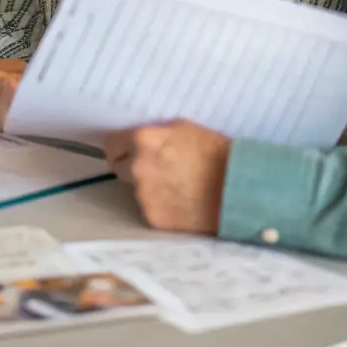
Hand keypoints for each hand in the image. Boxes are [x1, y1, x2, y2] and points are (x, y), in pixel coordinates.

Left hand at [104, 120, 230, 233]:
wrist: (235, 188)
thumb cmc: (212, 151)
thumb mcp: (181, 127)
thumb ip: (154, 134)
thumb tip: (135, 140)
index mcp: (142, 140)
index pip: (111, 145)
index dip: (121, 148)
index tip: (128, 151)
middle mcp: (137, 167)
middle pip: (120, 168)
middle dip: (132, 167)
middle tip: (156, 169)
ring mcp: (144, 195)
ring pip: (136, 190)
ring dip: (148, 187)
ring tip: (175, 185)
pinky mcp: (154, 218)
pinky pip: (149, 208)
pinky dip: (160, 205)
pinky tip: (179, 201)